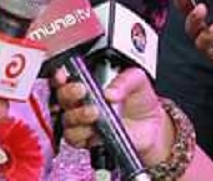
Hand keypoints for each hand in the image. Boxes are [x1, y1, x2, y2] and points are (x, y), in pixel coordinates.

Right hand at [52, 66, 173, 165]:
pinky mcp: (87, 138)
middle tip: (82, 90)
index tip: (63, 75)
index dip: (60, 75)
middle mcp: (82, 100)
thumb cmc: (141, 100)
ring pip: (67, 118)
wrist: (152, 126)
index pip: (66, 76)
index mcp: (90, 80)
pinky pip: (74, 138)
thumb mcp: (138, 79)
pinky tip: (93, 129)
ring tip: (94, 112)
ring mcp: (83, 120)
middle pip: (62, 97)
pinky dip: (81, 134)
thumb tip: (109, 92)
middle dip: (68, 93)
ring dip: (77, 115)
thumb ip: (125, 80)